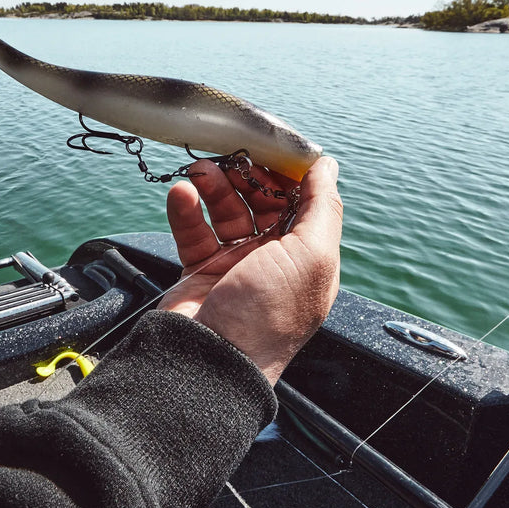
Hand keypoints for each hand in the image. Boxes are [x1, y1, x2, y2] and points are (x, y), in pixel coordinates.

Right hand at [159, 156, 342, 383]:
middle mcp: (274, 261)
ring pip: (226, 212)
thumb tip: (328, 165)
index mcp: (308, 259)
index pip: (304, 203)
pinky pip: (194, 231)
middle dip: (248, 176)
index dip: (289, 174)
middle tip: (229, 156)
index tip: (272, 146)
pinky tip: (180, 194)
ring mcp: (236, 266)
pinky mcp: (200, 272)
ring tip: (199, 171)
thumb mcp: (310, 256)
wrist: (210, 360)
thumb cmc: (267, 314)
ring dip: (214, 187)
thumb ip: (322, 207)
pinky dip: (186, 210)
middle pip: (263, 203)